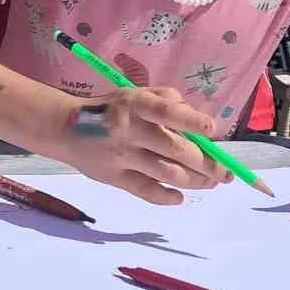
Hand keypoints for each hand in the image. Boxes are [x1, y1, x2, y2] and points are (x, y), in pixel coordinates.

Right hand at [59, 87, 229, 205]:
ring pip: (167, 173)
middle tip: (225, 173)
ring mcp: (122, 156)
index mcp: (135, 104)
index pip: (167, 111)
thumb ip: (166, 99)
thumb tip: (197, 119)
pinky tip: (179, 197)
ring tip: (210, 183)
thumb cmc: (110, 108)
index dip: (192, 120)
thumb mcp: (133, 93)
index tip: (213, 130)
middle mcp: (129, 129)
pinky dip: (167, 197)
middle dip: (207, 163)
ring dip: (195, 181)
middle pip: (175, 149)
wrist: (64, 127)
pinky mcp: (115, 178)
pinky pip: (147, 191)